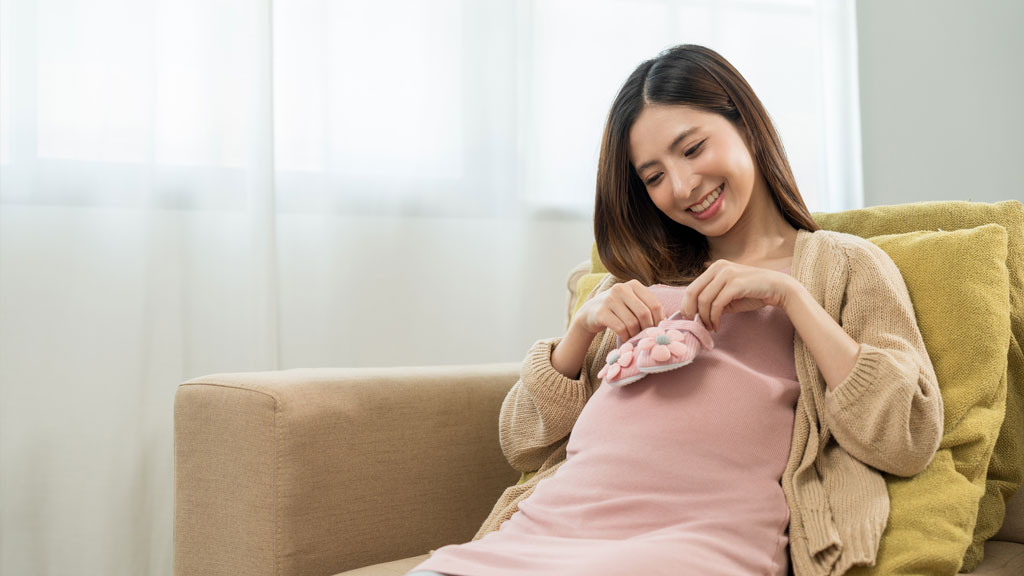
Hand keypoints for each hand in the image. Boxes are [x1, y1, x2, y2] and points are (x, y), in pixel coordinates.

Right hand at [572, 279, 664, 343]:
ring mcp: (609, 299)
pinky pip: (620, 328)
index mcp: (633, 284)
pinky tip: (625, 338)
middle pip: (644, 314)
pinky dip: (625, 337)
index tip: (656, 330)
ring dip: (635, 334)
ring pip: (632, 323)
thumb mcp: (632, 303)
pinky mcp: (600, 312)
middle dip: (647, 329)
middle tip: (645, 337)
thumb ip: (648, 308)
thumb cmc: (617, 310)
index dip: (658, 321)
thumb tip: (666, 323)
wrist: (590, 313)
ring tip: (634, 338)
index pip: (654, 304)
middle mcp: (621, 288)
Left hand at [680, 260, 795, 330]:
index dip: (687, 305)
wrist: (778, 288)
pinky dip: (714, 318)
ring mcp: (727, 274)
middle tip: (695, 325)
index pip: (692, 287)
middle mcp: (719, 267)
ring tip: (710, 327)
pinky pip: (717, 305)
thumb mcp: (728, 295)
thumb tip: (694, 315)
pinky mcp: (735, 284)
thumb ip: (712, 300)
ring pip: (704, 300)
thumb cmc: (752, 292)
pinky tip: (717, 326)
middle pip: (693, 292)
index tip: (689, 320)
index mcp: (715, 267)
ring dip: (704, 318)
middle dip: (691, 312)